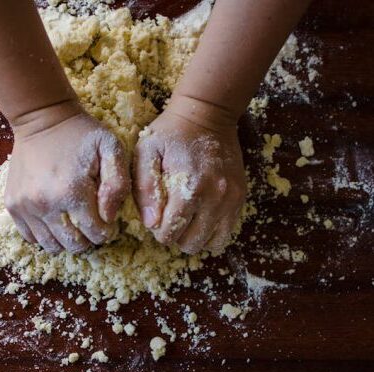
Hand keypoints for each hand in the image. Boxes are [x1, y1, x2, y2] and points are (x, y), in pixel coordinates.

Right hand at [5, 102, 129, 253]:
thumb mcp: (111, 149)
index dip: (107, 231)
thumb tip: (109, 217)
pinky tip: (56, 220)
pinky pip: (31, 237)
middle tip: (92, 222)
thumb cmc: (81, 134)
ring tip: (74, 223)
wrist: (42, 119)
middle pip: (74, 245)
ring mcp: (25, 206)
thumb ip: (118, 184)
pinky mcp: (13, 205)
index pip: (96, 234)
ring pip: (51, 246)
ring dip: (67, 240)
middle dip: (88, 239)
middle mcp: (45, 204)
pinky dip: (46, 235)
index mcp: (72, 192)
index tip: (108, 220)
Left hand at [134, 95, 245, 254]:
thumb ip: (145, 188)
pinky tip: (201, 217)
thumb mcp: (147, 152)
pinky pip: (227, 232)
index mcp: (190, 188)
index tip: (156, 217)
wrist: (208, 114)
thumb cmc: (171, 133)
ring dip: (195, 237)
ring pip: (212, 243)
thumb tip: (151, 223)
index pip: (170, 233)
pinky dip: (212, 232)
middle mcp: (215, 198)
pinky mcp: (240, 197)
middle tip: (170, 219)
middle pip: (191, 243)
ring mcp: (231, 199)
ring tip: (186, 220)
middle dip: (176, 237)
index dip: (158, 231)